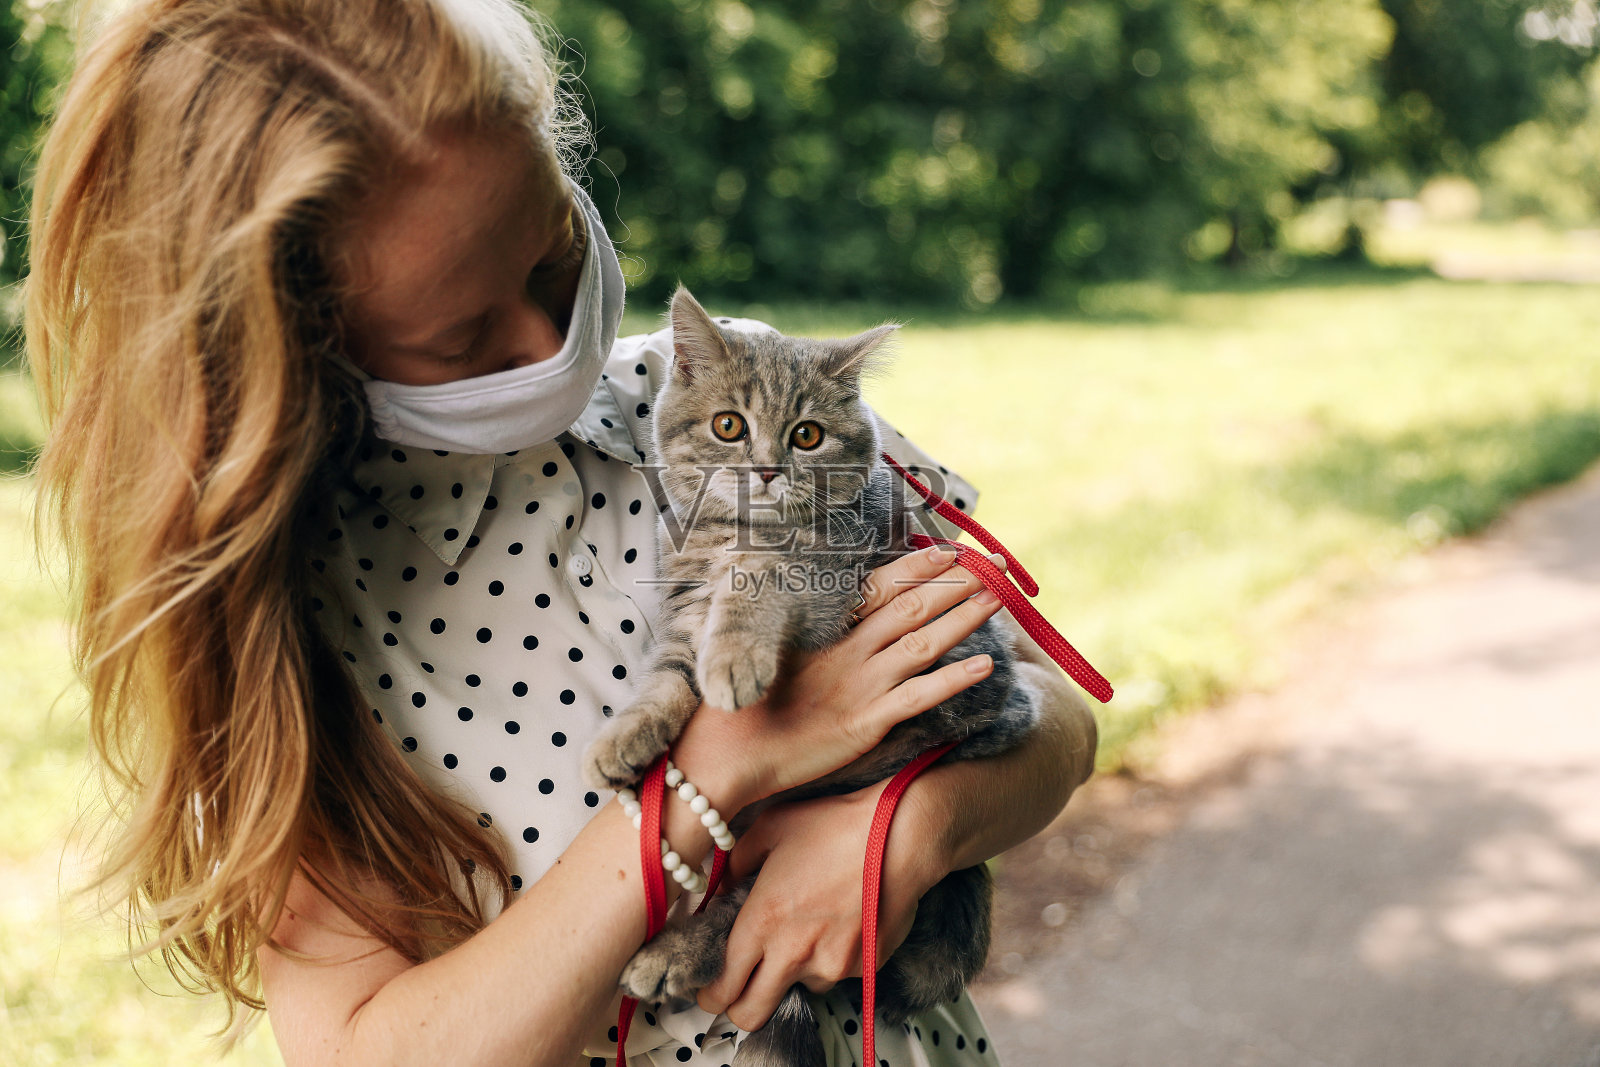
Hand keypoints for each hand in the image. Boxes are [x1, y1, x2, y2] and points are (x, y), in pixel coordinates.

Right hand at [676, 543, 1004, 804]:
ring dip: (964, 618)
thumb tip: (836, 622)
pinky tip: (986, 667)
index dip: (919, 566)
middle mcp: (846, 650)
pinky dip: (954, 680)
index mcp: (823, 631)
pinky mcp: (864, 723)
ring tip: (999, 599)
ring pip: (923, 642)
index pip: (880, 587)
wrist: (723, 755)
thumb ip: (809, 638)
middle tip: (995, 566)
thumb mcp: (772, 657)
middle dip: (958, 583)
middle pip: (913, 606)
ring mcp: (858, 685)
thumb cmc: (741, 708)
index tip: (951, 550)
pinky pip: (918, 696)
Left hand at [694, 782, 941, 1029]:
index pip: (723, 986)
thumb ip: (736, 861)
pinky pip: (834, 973)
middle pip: (751, 1014)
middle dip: (737, 1009)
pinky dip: (829, 957)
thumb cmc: (835, 826)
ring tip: (807, 930)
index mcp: (761, 922)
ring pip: (797, 989)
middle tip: (737, 992)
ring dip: (792, 972)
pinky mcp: (861, 969)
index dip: (709, 996)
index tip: (709, 991)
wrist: (900, 837)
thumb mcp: (771, 827)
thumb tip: (720, 884)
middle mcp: (792, 953)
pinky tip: (839, 922)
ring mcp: (830, 966)